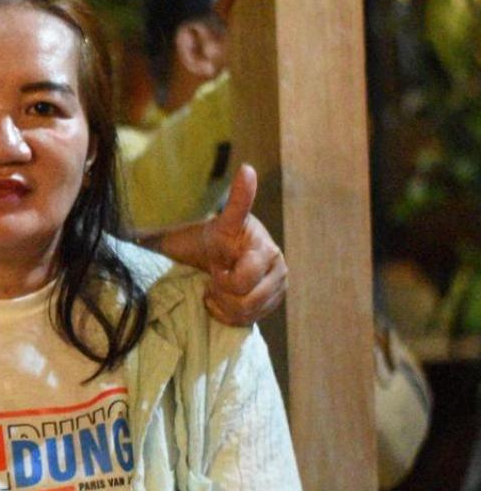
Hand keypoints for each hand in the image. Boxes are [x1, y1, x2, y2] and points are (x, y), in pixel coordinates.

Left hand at [199, 163, 286, 325]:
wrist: (220, 258)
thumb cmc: (216, 240)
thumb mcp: (221, 222)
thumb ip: (237, 200)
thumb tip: (247, 169)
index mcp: (266, 249)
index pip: (245, 272)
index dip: (227, 276)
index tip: (228, 230)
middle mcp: (278, 268)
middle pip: (243, 297)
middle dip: (220, 290)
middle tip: (213, 276)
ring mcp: (277, 288)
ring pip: (244, 311)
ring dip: (222, 302)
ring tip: (216, 286)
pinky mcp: (271, 305)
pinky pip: (244, 321)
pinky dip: (227, 314)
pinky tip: (222, 299)